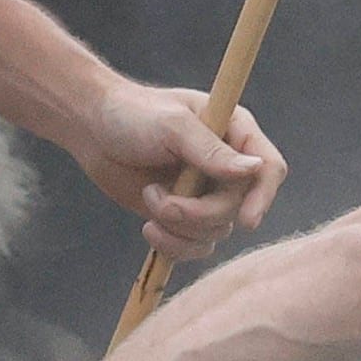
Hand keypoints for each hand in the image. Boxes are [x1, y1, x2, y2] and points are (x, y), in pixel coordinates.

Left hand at [71, 85, 284, 258]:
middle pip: (239, 207)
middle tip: (162, 201)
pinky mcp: (185, 215)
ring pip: (217, 231)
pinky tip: (148, 226)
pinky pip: (196, 246)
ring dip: (180, 227)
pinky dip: (173, 245)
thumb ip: (212, 151)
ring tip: (150, 199)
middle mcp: (227, 165)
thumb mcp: (172, 126)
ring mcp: (206, 192)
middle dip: (199, 213)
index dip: (263, 196)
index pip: (269, 168)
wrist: (91, 130)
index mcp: (234, 132)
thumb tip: (253, 169)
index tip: (246, 220)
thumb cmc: (131, 114)